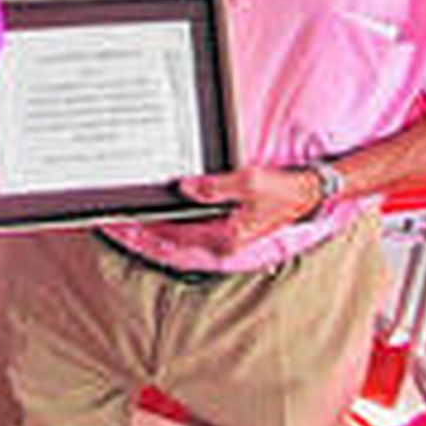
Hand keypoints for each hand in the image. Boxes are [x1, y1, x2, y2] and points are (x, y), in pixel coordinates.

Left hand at [141, 164, 319, 258]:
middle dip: (146, 234)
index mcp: (226, 236)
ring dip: (158, 230)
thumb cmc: (283, 190)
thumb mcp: (248, 183)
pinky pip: (192, 231)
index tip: (124, 223)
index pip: (174, 238)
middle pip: (174, 243)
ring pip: (181, 238)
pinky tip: (164, 213)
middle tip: (119, 223)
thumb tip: (184, 189)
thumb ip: (214, 188)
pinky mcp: (228, 228)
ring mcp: (225, 237)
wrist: (307, 193)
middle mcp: (223, 242)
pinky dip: (174, 225)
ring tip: (133, 219)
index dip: (147, 231)